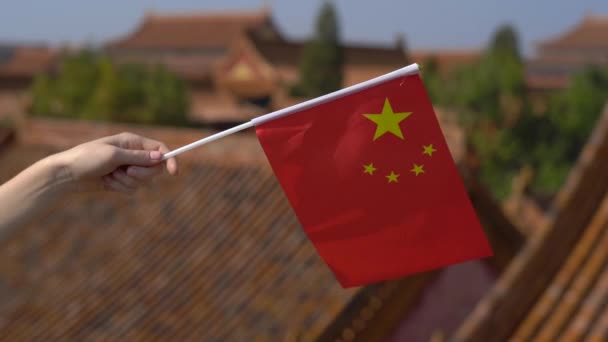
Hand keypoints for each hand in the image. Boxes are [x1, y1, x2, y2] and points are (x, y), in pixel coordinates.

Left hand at [52, 132, 177, 193]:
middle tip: (127, 171)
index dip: (169, 159)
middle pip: (154, 168)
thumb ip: (138, 158)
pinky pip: (132, 188)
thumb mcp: (114, 156)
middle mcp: (132, 154)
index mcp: (132, 142)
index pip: (159, 149)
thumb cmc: (87, 159)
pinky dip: (120, 187)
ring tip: (110, 176)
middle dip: (142, 173)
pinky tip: (107, 182)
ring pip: (143, 180)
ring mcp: (127, 168)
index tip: (173, 172)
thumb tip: (161, 157)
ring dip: (128, 181)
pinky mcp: (121, 181)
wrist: (66, 175)